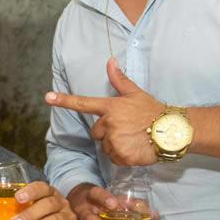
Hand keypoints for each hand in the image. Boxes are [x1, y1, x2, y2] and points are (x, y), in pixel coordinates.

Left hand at [45, 58, 163, 166]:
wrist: (171, 131)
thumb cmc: (153, 110)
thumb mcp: (135, 93)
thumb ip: (119, 79)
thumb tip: (110, 60)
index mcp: (110, 107)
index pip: (83, 103)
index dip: (64, 100)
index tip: (48, 97)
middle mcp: (109, 124)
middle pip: (96, 132)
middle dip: (107, 132)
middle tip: (126, 129)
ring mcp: (115, 140)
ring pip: (105, 147)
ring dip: (115, 145)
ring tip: (133, 138)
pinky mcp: (122, 156)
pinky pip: (114, 158)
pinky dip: (123, 156)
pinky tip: (135, 148)